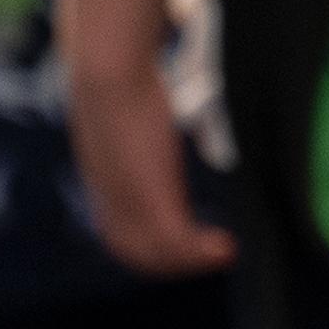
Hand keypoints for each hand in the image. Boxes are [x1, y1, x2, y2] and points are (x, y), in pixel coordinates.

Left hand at [69, 61, 232, 276]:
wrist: (108, 66)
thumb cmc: (114, 67)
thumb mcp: (119, 97)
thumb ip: (130, 107)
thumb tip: (145, 82)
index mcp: (101, 175)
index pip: (117, 231)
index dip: (145, 244)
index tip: (179, 238)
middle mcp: (109, 195)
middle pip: (134, 251)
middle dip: (171, 262)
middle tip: (209, 252)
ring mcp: (128, 200)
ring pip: (157, 253)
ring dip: (192, 261)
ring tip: (224, 253)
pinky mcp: (151, 197)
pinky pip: (177, 242)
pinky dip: (202, 254)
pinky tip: (226, 247)